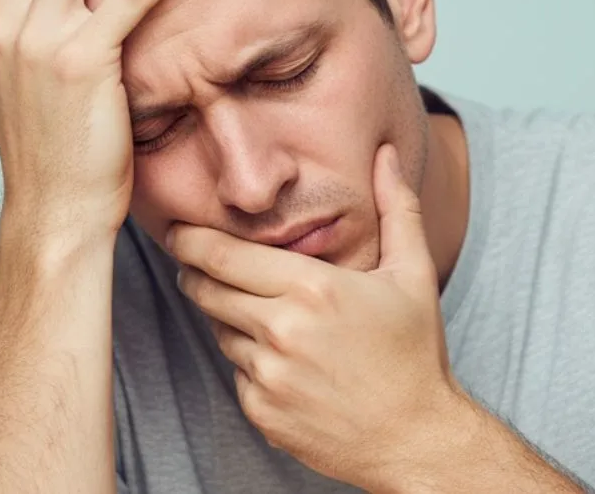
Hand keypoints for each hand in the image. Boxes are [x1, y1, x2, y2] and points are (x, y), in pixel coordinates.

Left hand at [170, 144, 461, 489]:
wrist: (417, 439)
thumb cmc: (415, 355)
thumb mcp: (413, 274)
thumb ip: (396, 209)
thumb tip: (387, 155)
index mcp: (314, 289)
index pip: (222, 255)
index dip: (191, 240)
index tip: (178, 231)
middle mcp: (283, 331)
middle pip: (206, 290)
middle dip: (197, 273)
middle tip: (199, 263)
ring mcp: (268, 376)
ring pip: (219, 331)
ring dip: (230, 319)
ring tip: (271, 319)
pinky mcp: (261, 412)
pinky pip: (236, 373)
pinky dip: (251, 363)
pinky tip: (288, 363)